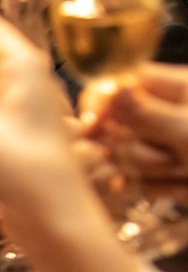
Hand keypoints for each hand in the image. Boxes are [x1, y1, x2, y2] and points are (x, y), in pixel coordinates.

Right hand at [83, 64, 187, 208]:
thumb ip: (144, 112)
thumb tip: (105, 91)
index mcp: (179, 87)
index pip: (122, 82)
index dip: (102, 102)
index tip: (92, 125)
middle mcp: (171, 114)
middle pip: (121, 125)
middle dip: (136, 146)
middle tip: (168, 155)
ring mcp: (171, 147)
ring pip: (131, 158)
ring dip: (153, 170)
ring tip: (186, 170)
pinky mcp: (174, 179)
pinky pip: (145, 185)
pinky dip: (159, 189)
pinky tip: (182, 187)